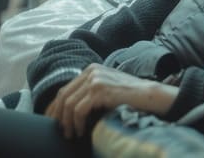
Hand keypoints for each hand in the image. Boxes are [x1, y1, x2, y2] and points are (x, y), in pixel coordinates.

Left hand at [44, 64, 178, 138]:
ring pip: (69, 104)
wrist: (150, 95)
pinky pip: (79, 110)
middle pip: (64, 95)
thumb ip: (90, 92)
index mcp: (92, 69)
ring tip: (70, 134)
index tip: (53, 121)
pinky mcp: (100, 90)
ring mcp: (95, 80)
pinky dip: (77, 123)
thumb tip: (69, 109)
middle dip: (58, 116)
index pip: (66, 89)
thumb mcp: (107, 89)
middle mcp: (91, 72)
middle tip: (61, 131)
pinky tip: (80, 131)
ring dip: (67, 122)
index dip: (56, 107)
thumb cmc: (130, 97)